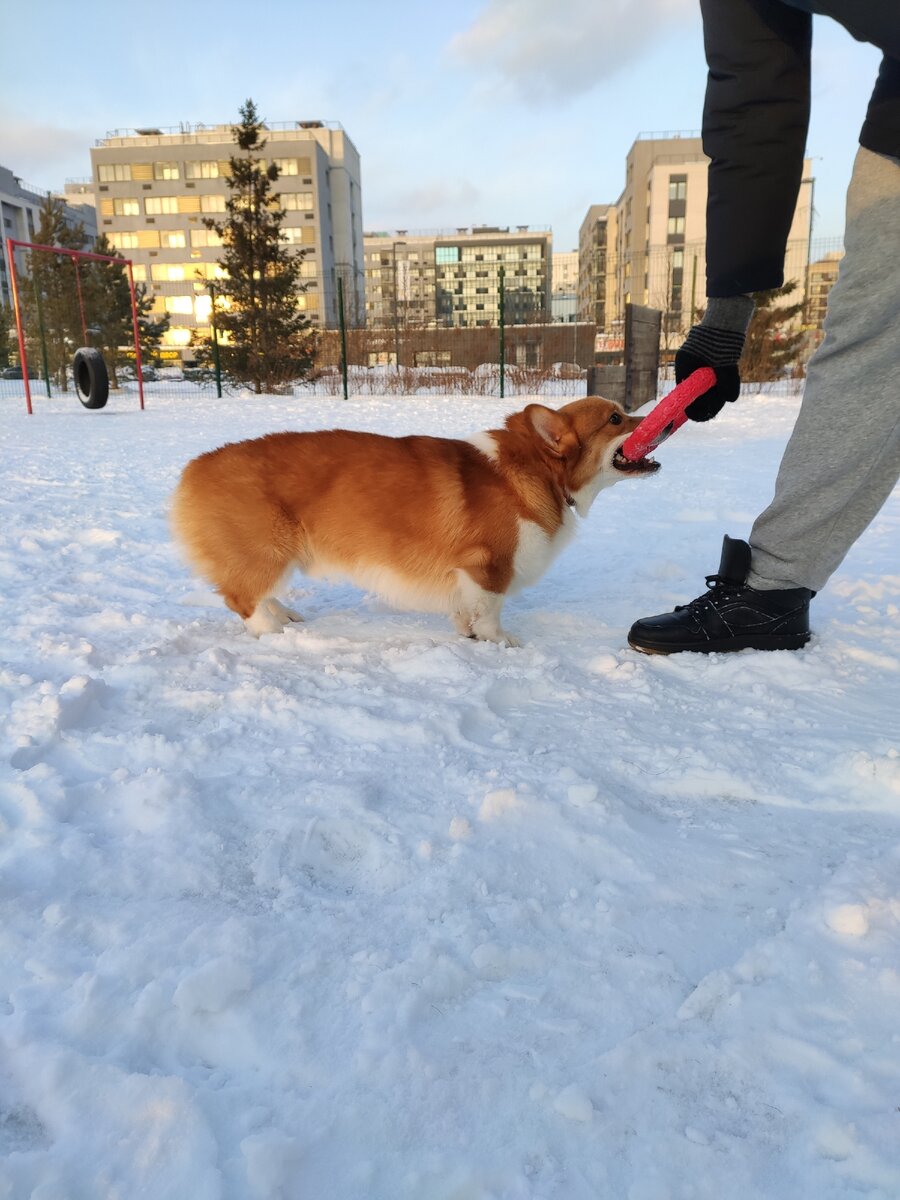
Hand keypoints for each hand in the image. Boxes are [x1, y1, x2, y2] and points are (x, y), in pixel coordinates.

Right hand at [675, 296, 752, 421]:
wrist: (728, 314)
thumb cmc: (721, 337)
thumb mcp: (725, 363)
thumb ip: (727, 382)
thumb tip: (731, 399)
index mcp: (684, 365)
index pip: (685, 393)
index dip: (693, 406)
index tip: (702, 415)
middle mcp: (689, 364)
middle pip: (695, 390)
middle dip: (705, 401)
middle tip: (716, 408)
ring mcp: (698, 360)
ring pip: (704, 384)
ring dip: (713, 392)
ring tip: (723, 397)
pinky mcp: (708, 357)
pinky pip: (710, 376)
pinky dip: (718, 382)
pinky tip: (727, 387)